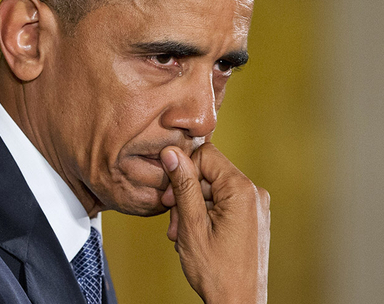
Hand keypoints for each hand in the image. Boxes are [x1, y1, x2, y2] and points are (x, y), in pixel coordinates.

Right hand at [160, 143, 269, 302]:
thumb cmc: (218, 272)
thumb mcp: (192, 225)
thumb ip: (183, 185)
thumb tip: (172, 153)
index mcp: (242, 191)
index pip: (206, 155)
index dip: (183, 170)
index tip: (170, 195)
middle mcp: (254, 194)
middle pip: (208, 174)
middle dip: (186, 195)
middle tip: (175, 221)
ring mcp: (255, 207)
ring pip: (212, 190)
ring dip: (192, 209)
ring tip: (182, 235)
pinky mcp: (252, 219)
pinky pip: (222, 204)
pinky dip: (204, 216)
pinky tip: (194, 236)